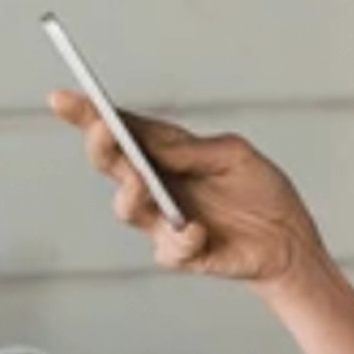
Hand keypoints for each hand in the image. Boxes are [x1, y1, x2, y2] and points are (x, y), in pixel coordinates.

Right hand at [48, 90, 325, 287]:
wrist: (291, 238)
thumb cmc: (261, 191)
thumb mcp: (235, 155)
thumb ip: (193, 149)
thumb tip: (152, 142)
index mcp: (164, 155)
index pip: (121, 131)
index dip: (88, 115)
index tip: (61, 98)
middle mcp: (155, 186)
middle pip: (112, 165)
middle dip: (101, 147)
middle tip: (103, 131)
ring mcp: (162, 222)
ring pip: (127, 208)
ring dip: (131, 192)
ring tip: (141, 181)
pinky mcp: (179, 255)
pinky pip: (169, 247)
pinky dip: (184, 238)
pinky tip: (199, 230)